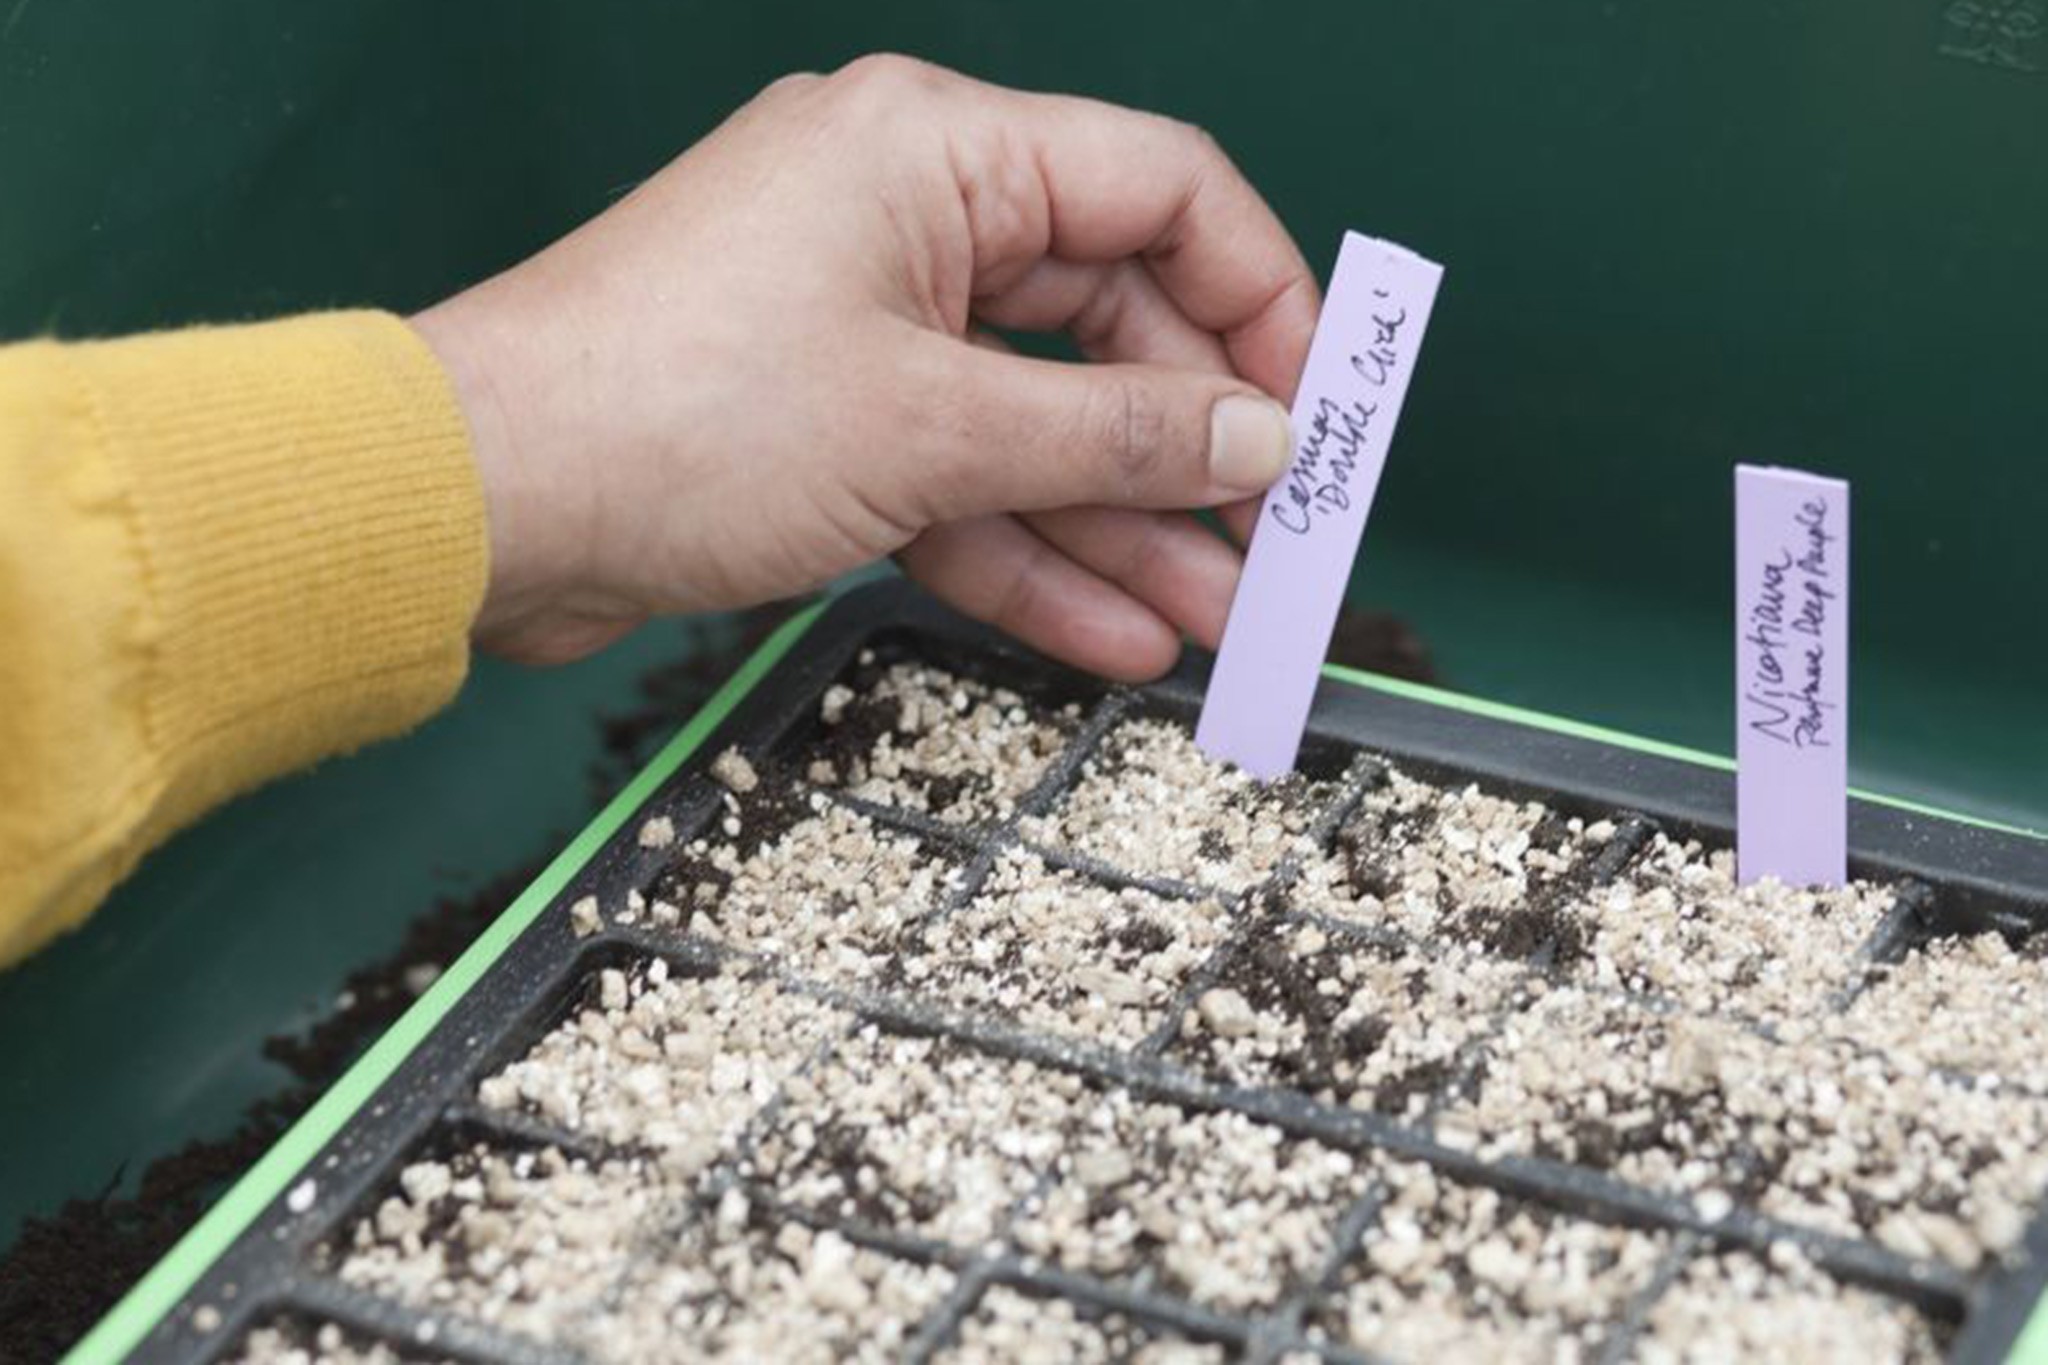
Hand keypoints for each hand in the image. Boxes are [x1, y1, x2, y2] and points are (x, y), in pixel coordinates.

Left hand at [413, 54, 1317, 677]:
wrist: (481, 507)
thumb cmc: (675, 414)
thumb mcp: (935, 429)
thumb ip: (1116, 437)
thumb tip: (1257, 441)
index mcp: (935, 151)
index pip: (1162, 189)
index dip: (1264, 300)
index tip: (1319, 411)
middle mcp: (906, 218)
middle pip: (1107, 321)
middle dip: (1190, 450)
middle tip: (1275, 550)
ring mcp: (863, 323)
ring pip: (1035, 420)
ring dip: (1123, 525)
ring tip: (1215, 624)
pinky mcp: (825, 420)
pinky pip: (960, 479)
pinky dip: (1026, 553)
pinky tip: (1109, 635)